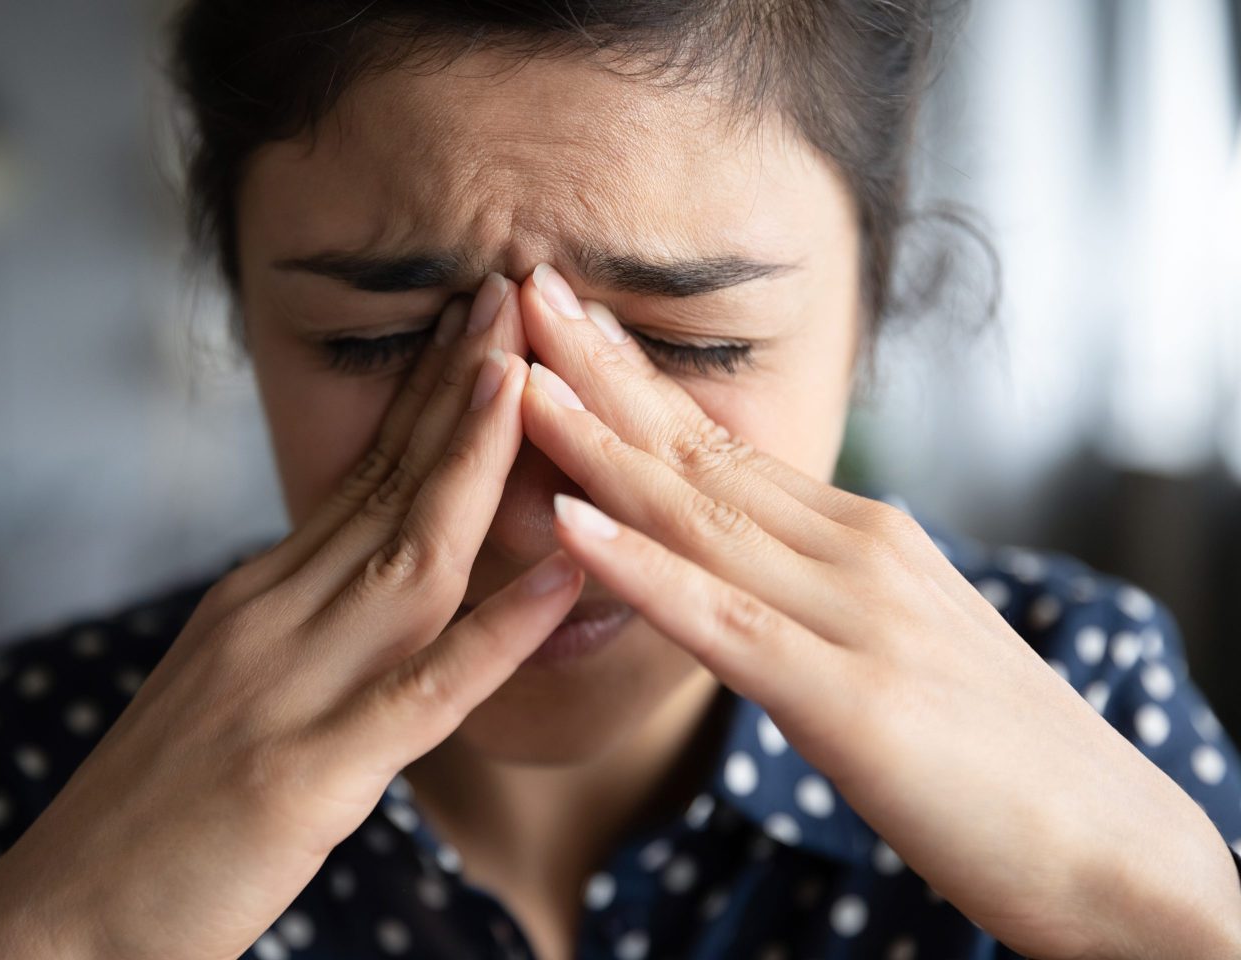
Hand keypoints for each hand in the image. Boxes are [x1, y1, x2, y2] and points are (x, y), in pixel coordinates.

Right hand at [0, 278, 582, 959]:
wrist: (63, 918)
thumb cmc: (157, 808)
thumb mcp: (228, 681)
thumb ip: (301, 619)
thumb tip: (370, 564)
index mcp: (260, 596)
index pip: (363, 473)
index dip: (430, 394)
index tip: (480, 321)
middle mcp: (272, 618)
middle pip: (388, 485)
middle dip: (460, 387)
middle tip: (511, 291)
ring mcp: (289, 688)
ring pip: (408, 556)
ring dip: (474, 461)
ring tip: (530, 375)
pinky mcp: (306, 773)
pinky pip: (423, 690)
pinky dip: (498, 631)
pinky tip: (562, 576)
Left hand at [513, 265, 1239, 959]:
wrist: (1114, 849)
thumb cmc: (997, 756)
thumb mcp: (894, 642)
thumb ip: (815, 595)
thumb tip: (737, 567)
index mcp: (860, 539)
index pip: (722, 446)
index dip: (634, 382)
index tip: (567, 323)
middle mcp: (855, 553)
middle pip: (699, 451)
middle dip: (599, 370)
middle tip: (522, 288)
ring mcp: (854, 617)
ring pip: (697, 515)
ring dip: (595, 443)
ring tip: (516, 378)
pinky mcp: (850, 699)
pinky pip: (722, 621)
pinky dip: (639, 568)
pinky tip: (568, 522)